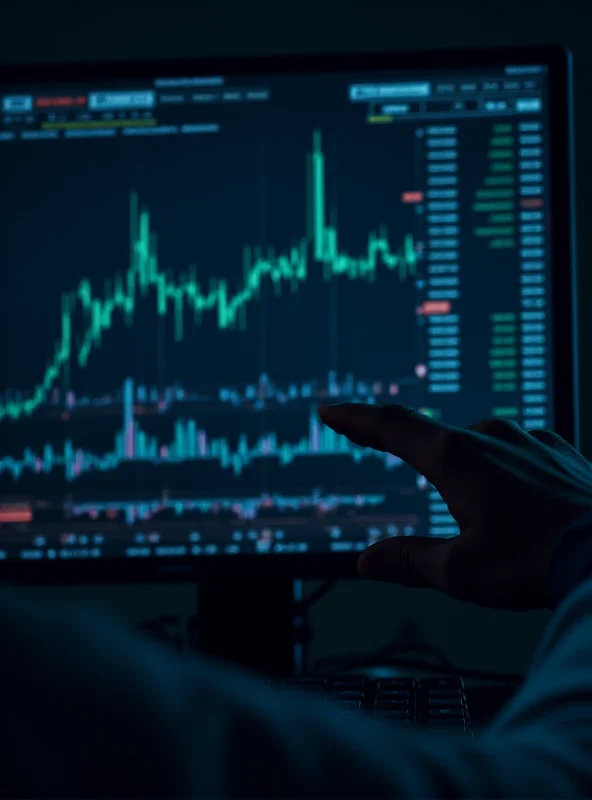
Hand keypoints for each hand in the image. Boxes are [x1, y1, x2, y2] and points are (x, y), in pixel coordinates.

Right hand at [318, 404, 591, 609]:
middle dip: (436, 480)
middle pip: (438, 445)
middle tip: (464, 527)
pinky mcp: (558, 450)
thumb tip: (369, 561)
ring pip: (481, 453)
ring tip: (507, 530)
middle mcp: (490, 437)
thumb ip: (409, 561)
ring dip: (477, 482)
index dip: (357, 419)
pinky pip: (519, 455)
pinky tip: (529, 509)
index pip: (391, 427)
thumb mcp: (461, 572)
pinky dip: (510, 476)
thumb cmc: (539, 561)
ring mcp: (528, 440)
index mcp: (456, 459)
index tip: (333, 410)